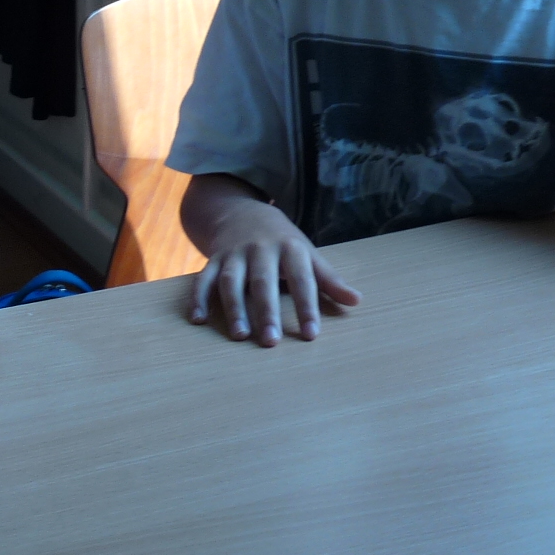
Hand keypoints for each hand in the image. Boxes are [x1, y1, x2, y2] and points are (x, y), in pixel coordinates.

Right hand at [190, 204, 359, 345]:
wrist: (241, 211)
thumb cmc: (282, 241)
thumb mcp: (307, 253)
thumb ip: (328, 279)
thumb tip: (356, 301)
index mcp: (289, 248)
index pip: (301, 279)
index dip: (306, 307)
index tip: (311, 334)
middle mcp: (260, 249)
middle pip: (263, 282)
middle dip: (266, 312)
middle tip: (271, 342)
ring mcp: (234, 253)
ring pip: (231, 281)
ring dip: (233, 308)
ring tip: (239, 335)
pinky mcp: (213, 258)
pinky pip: (203, 279)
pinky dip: (198, 298)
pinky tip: (198, 319)